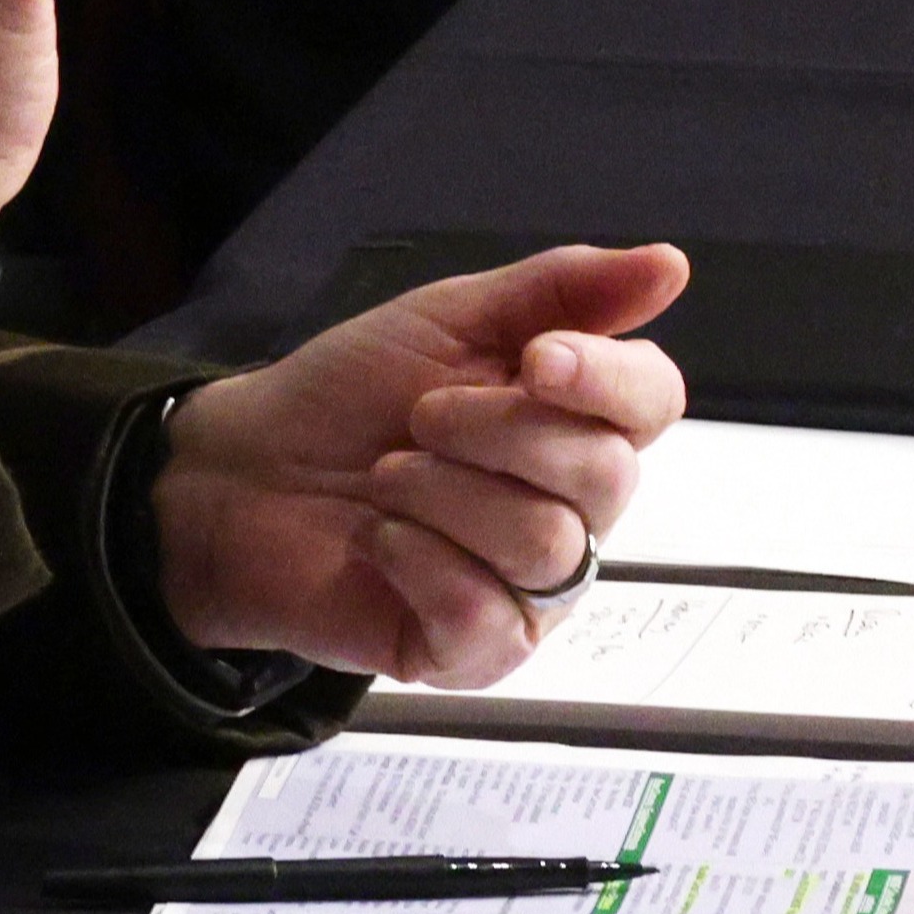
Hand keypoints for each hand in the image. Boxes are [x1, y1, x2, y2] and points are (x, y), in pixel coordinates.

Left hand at [153, 243, 689, 683]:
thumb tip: (671, 263)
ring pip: (547, 544)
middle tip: (419, 418)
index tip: (536, 358)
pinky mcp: (475, 650)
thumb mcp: (448, 319)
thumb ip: (557, 290)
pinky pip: (489, 617)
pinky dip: (420, 562)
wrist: (242, 472)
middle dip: (499, 431)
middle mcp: (572, 510)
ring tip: (385, 479)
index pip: (653, 402)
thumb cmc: (350, 396)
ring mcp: (530, 589)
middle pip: (607, 476)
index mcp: (575, 421)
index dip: (608, 379)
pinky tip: (379, 541)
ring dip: (444, 494)